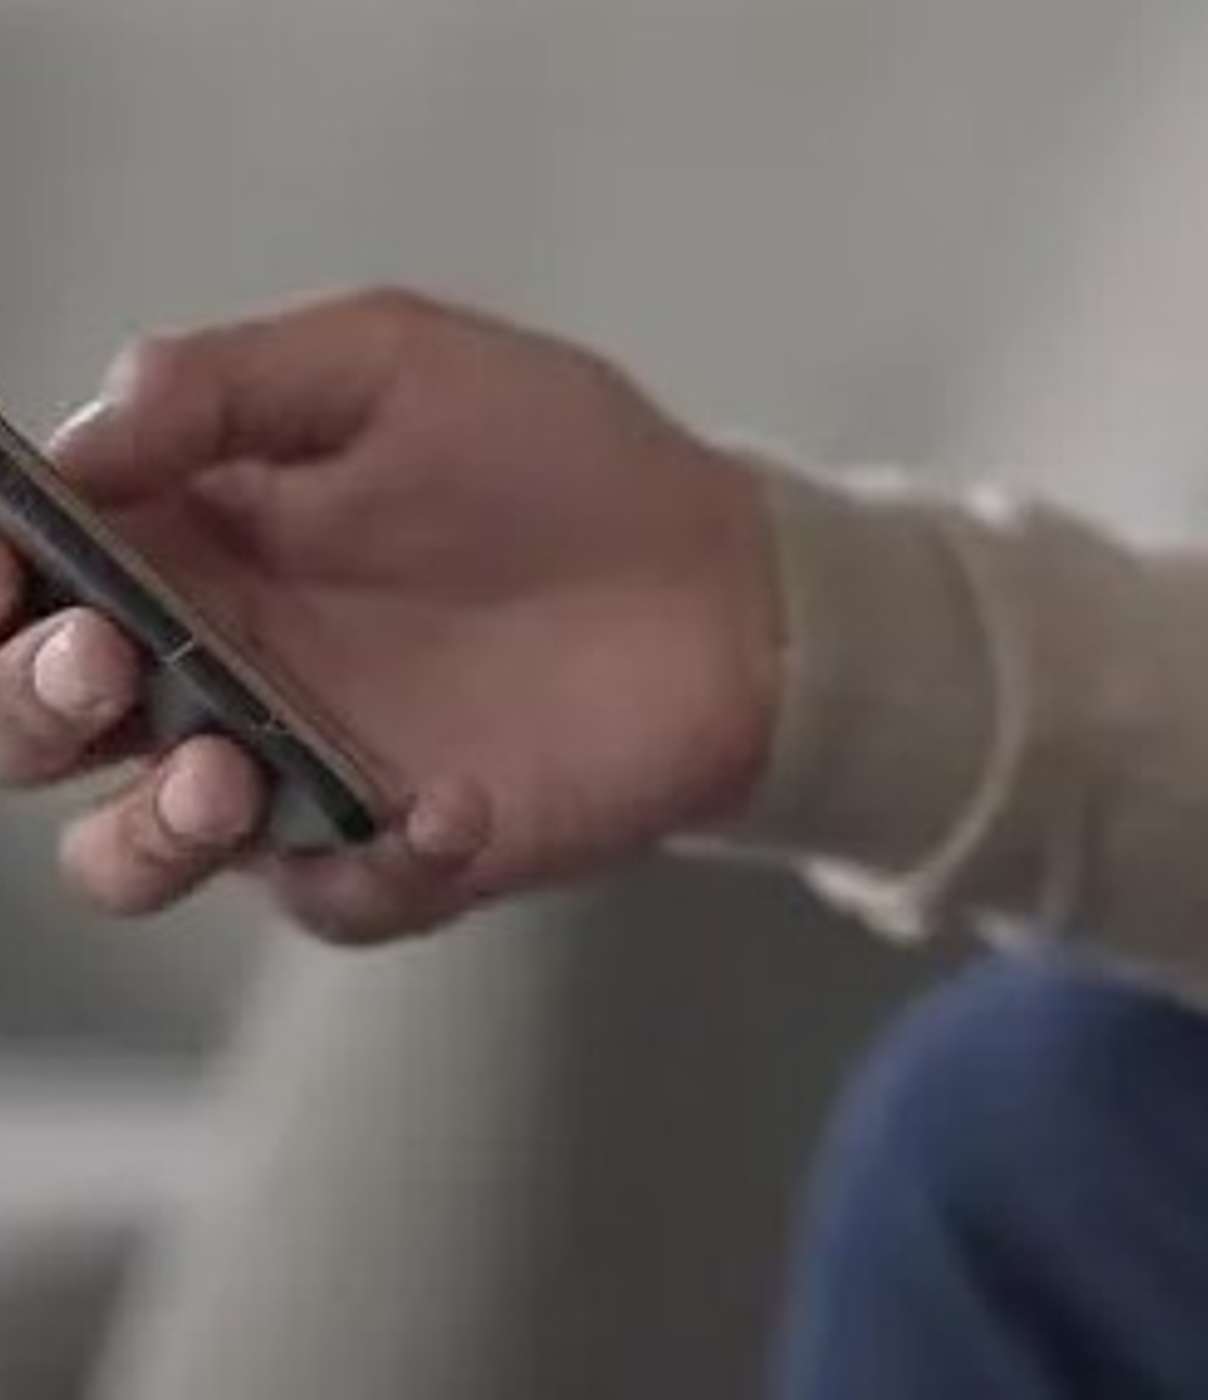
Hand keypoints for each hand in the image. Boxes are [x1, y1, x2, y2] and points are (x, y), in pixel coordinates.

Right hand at [17, 290, 779, 939]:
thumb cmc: (564, 460)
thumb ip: (236, 385)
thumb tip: (83, 434)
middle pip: (43, 727)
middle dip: (27, 703)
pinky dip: (375, 864)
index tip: (3, 564)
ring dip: (144, 830)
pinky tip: (457, 802)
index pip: (34, 578)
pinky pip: (337, 895)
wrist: (718, 582)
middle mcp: (229, 666)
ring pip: (140, 853)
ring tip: (223, 768)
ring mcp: (310, 770)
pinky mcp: (408, 850)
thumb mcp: (398, 366)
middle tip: (100, 657)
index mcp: (202, 543)